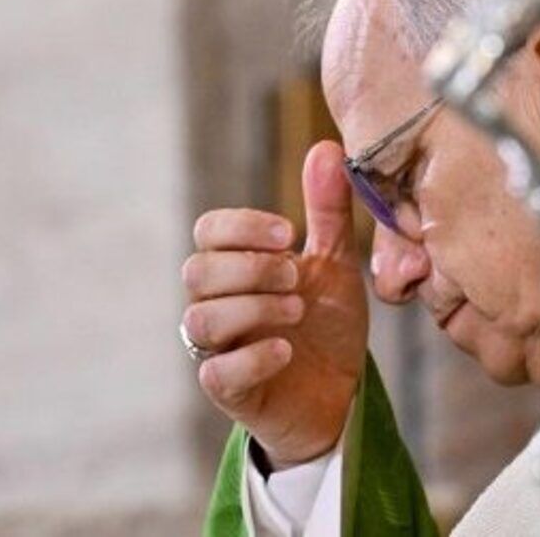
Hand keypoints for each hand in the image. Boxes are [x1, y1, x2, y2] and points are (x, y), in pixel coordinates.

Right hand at [182, 141, 368, 467]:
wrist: (341, 392)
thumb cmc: (326, 322)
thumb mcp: (335, 263)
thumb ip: (327, 211)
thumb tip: (326, 148)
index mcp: (236, 266)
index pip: (208, 231)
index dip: (243, 227)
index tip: (290, 233)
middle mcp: (217, 303)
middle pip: (197, 271)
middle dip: (250, 267)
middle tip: (296, 276)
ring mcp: (218, 349)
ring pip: (200, 319)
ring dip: (251, 308)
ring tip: (298, 311)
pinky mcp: (230, 391)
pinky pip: (216, 373)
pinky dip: (253, 357)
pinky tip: (287, 350)